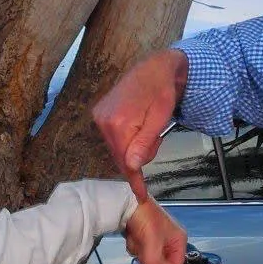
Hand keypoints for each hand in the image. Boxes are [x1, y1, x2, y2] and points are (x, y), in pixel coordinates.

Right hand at [93, 50, 188, 202]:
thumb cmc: (163, 90)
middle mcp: (103, 120)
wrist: (155, 67)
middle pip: (120, 155)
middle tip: (157, 137)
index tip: (140, 196)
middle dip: (138, 156)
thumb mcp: (160, 118)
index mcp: (118, 122)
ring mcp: (99, 116)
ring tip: (150, 127)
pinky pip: (114, 137)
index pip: (125, 161)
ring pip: (117, 147)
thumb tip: (132, 167)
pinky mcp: (100, 112)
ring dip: (134, 146)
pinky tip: (139, 124)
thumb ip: (145, 143)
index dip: (134, 180)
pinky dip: (128, 138)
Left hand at [125, 196, 187, 263]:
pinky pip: (140, 250)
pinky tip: (132, 234)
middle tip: (142, 245)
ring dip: (139, 250)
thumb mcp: (151, 242)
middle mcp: (170, 240)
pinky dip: (134, 244)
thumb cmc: (145, 217)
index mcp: (179, 240)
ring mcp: (157, 239)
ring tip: (136, 236)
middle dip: (148, 256)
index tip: (151, 263)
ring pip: (148, 258)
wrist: (127, 200)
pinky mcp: (145, 237)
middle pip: (160, 263)